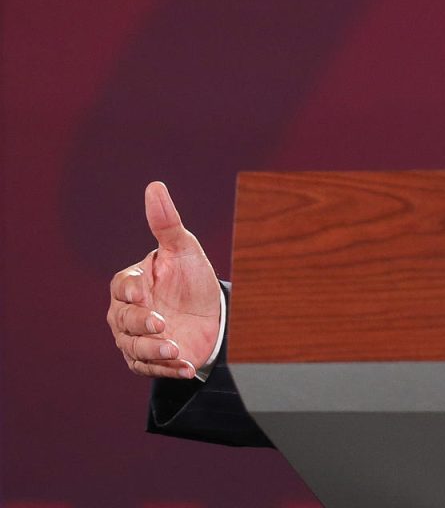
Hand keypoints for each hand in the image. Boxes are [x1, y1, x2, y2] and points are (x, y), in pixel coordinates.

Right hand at [106, 182, 221, 379]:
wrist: (211, 313)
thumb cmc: (191, 277)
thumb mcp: (184, 248)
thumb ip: (166, 222)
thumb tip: (154, 186)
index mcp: (132, 284)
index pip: (122, 286)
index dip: (131, 291)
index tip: (143, 293)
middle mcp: (127, 313)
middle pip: (123, 321)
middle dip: (140, 323)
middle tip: (161, 323)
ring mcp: (136, 339)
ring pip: (134, 348)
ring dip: (153, 351)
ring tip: (175, 350)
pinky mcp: (150, 361)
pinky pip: (151, 369)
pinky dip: (168, 370)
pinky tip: (187, 367)